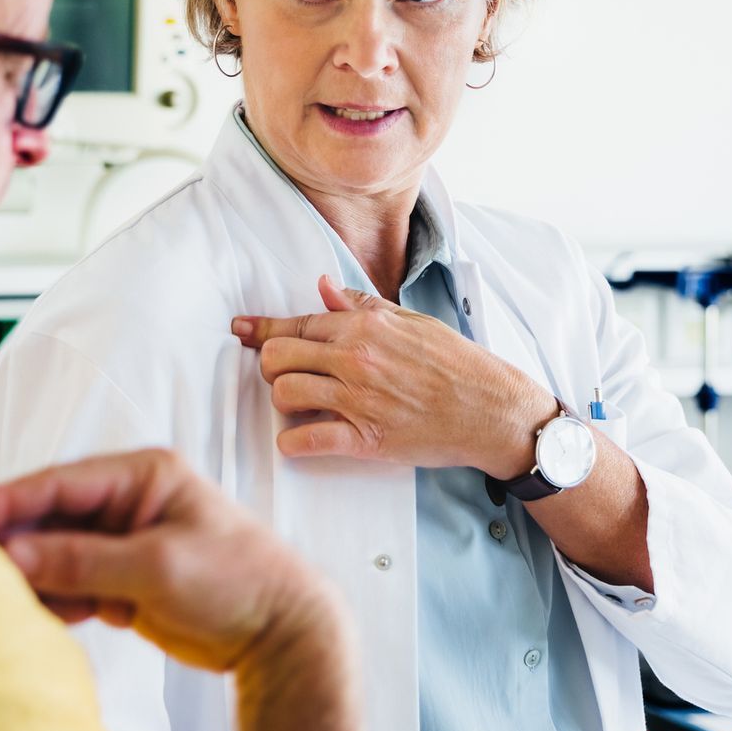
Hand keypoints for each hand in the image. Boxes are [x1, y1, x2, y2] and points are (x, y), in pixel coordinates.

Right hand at [0, 448, 332, 672]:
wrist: (281, 632)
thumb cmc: (237, 580)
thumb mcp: (157, 567)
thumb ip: (82, 562)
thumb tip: (12, 556)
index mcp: (142, 474)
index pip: (58, 483)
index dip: (6, 501)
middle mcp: (128, 502)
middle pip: (48, 518)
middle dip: (10, 542)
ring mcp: (123, 542)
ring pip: (53, 555)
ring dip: (28, 577)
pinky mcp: (122, 580)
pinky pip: (69, 585)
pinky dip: (52, 600)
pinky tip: (36, 617)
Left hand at [232, 274, 558, 476]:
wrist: (491, 408)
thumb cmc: (456, 364)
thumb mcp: (411, 322)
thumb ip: (362, 306)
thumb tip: (323, 287)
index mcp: (364, 327)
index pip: (296, 324)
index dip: (260, 329)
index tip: (240, 331)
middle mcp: (355, 359)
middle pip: (276, 358)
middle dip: (271, 367)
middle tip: (287, 376)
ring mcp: (358, 399)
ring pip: (284, 395)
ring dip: (284, 402)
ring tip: (301, 406)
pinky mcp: (366, 438)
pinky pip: (307, 441)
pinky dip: (292, 443)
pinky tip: (298, 440)